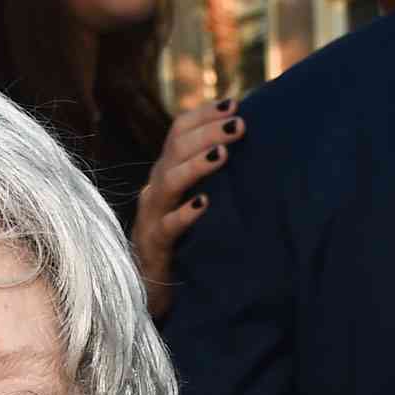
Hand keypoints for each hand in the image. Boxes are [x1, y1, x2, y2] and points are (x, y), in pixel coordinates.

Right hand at [132, 98, 243, 319]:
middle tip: (239, 124)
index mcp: (166, 173)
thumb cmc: (180, 245)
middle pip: (175, 149)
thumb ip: (209, 180)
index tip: (236, 103)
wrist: (149, 291)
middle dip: (207, 132)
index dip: (204, 115)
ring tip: (222, 155)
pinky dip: (185, 214)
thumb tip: (245, 153)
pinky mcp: (154, 246)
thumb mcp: (193, 204)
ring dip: (195, 166)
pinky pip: (168, 227)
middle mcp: (156, 189)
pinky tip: (204, 205)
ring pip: (168, 182)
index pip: (179, 131)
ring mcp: (152, 217)